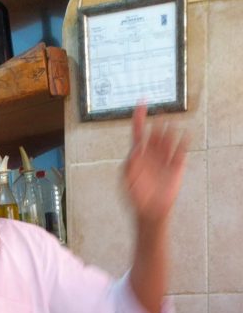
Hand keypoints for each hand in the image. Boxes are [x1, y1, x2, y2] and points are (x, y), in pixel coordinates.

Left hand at [123, 104, 187, 225]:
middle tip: (159, 117)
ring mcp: (164, 158)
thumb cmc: (135, 196)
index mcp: (138, 154)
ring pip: (168, 138)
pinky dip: (183, 141)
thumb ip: (129, 163)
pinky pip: (180, 150)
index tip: (143, 101)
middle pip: (155, 132)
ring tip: (169, 126)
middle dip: (157, 124)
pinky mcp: (176, 166)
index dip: (140, 115)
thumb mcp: (127, 179)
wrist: (150, 211)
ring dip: (169, 130)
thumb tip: (135, 147)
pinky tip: (184, 134)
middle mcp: (152, 153)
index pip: (138, 130)